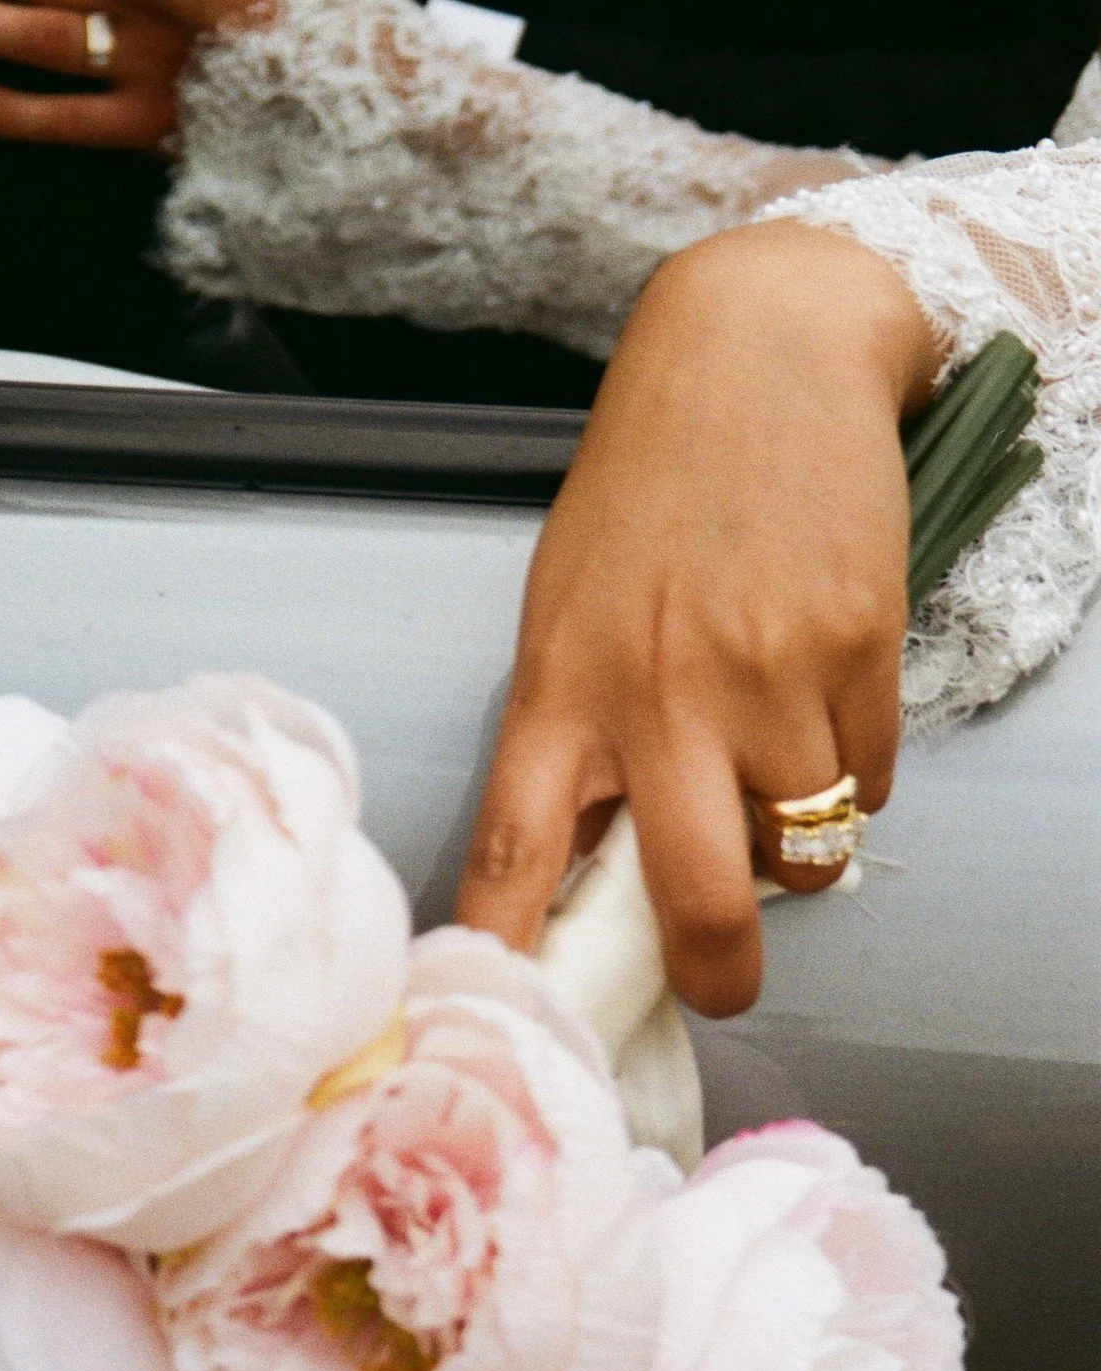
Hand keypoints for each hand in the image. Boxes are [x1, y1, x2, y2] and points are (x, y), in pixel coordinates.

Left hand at [454, 221, 942, 1017]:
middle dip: (716, 975)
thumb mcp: (568, 609)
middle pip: (698, 900)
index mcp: (560, 687)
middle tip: (718, 983)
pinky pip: (868, 780)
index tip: (502, 1013)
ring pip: (806, 849)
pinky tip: (821, 698)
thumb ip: (577, 731)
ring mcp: (769, 677)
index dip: (506, 949)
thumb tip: (604, 860)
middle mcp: (660, 695)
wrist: (756, 357)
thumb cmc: (645, 492)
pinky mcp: (860, 650)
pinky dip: (850, 772)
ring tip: (775, 766)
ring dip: (797, 845)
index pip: (513, 850)